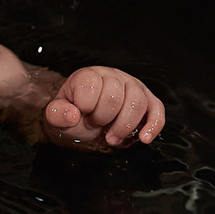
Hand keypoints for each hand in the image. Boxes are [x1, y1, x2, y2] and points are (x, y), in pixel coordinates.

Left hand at [44, 66, 165, 146]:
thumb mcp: (58, 115)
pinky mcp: (147, 99)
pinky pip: (157, 109)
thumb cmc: (75, 113)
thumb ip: (57, 114)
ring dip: (124, 126)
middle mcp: (113, 75)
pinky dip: (153, 125)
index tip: (81, 115)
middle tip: (95, 125)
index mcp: (89, 75)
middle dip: (103, 119)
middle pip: (114, 96)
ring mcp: (132, 85)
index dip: (85, 107)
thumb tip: (73, 115)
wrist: (87, 117)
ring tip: (112, 138)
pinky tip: (144, 138)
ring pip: (137, 102)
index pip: (90, 85)